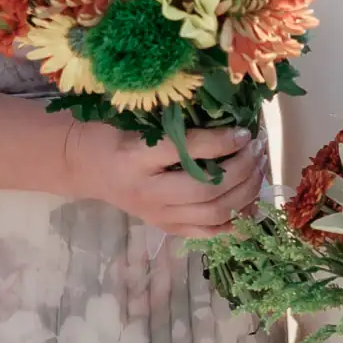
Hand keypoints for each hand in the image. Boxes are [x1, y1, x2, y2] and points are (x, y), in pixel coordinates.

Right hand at [61, 119, 268, 239]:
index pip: (185, 151)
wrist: (84, 166)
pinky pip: (211, 233)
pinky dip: (238, 221)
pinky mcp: (168, 228)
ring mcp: (159, 215)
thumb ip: (171, 119)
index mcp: (134, 158)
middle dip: (241, 169)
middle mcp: (147, 192)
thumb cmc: (111, 133)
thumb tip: (226, 109)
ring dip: (245, 192)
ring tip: (259, 168)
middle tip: (257, 149)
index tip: (244, 130)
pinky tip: (252, 202)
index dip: (221, 142)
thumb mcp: (132, 118)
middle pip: (206, 189)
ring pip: (213, 213)